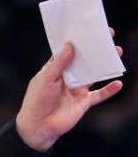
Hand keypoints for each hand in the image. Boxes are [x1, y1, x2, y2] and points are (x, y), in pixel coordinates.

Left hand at [15, 29, 123, 151]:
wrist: (39, 126)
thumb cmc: (37, 101)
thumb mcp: (46, 78)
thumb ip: (59, 63)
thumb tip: (71, 45)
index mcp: (54, 70)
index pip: (67, 53)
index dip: (76, 42)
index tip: (87, 29)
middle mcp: (67, 78)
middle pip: (83, 61)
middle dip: (95, 49)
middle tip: (107, 36)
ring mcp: (76, 90)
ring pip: (95, 74)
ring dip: (105, 65)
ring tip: (116, 52)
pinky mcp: (83, 102)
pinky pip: (99, 95)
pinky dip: (109, 90)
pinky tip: (118, 83)